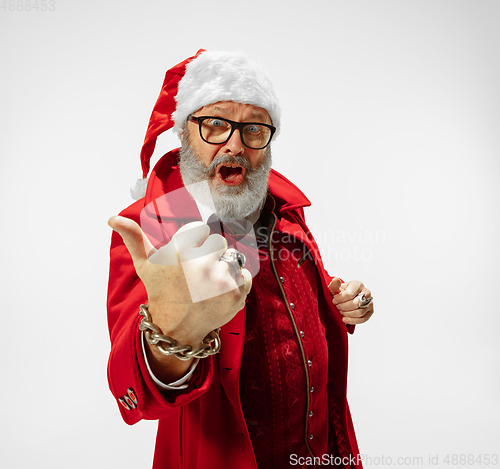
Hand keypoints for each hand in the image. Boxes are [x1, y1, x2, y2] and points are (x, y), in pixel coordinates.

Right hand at [108, 216, 251, 346]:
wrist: (175, 329)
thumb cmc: (161, 291)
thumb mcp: (145, 265)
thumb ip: (134, 238)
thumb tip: (113, 218)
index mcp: (179, 251)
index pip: (201, 228)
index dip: (194, 243)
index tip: (186, 260)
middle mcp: (200, 264)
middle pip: (218, 241)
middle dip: (210, 254)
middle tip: (198, 274)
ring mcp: (220, 279)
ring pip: (232, 257)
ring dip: (223, 268)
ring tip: (208, 285)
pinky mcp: (236, 293)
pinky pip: (245, 273)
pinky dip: (237, 282)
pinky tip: (219, 292)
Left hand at [328, 278, 373, 324]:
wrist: (345, 299)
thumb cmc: (341, 293)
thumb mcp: (336, 288)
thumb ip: (335, 285)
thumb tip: (335, 280)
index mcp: (358, 284)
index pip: (350, 294)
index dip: (340, 299)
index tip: (334, 301)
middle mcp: (366, 292)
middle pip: (356, 303)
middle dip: (344, 307)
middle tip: (337, 307)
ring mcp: (370, 302)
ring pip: (360, 312)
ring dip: (347, 314)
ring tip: (341, 312)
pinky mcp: (370, 312)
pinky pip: (363, 319)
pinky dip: (352, 320)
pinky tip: (345, 319)